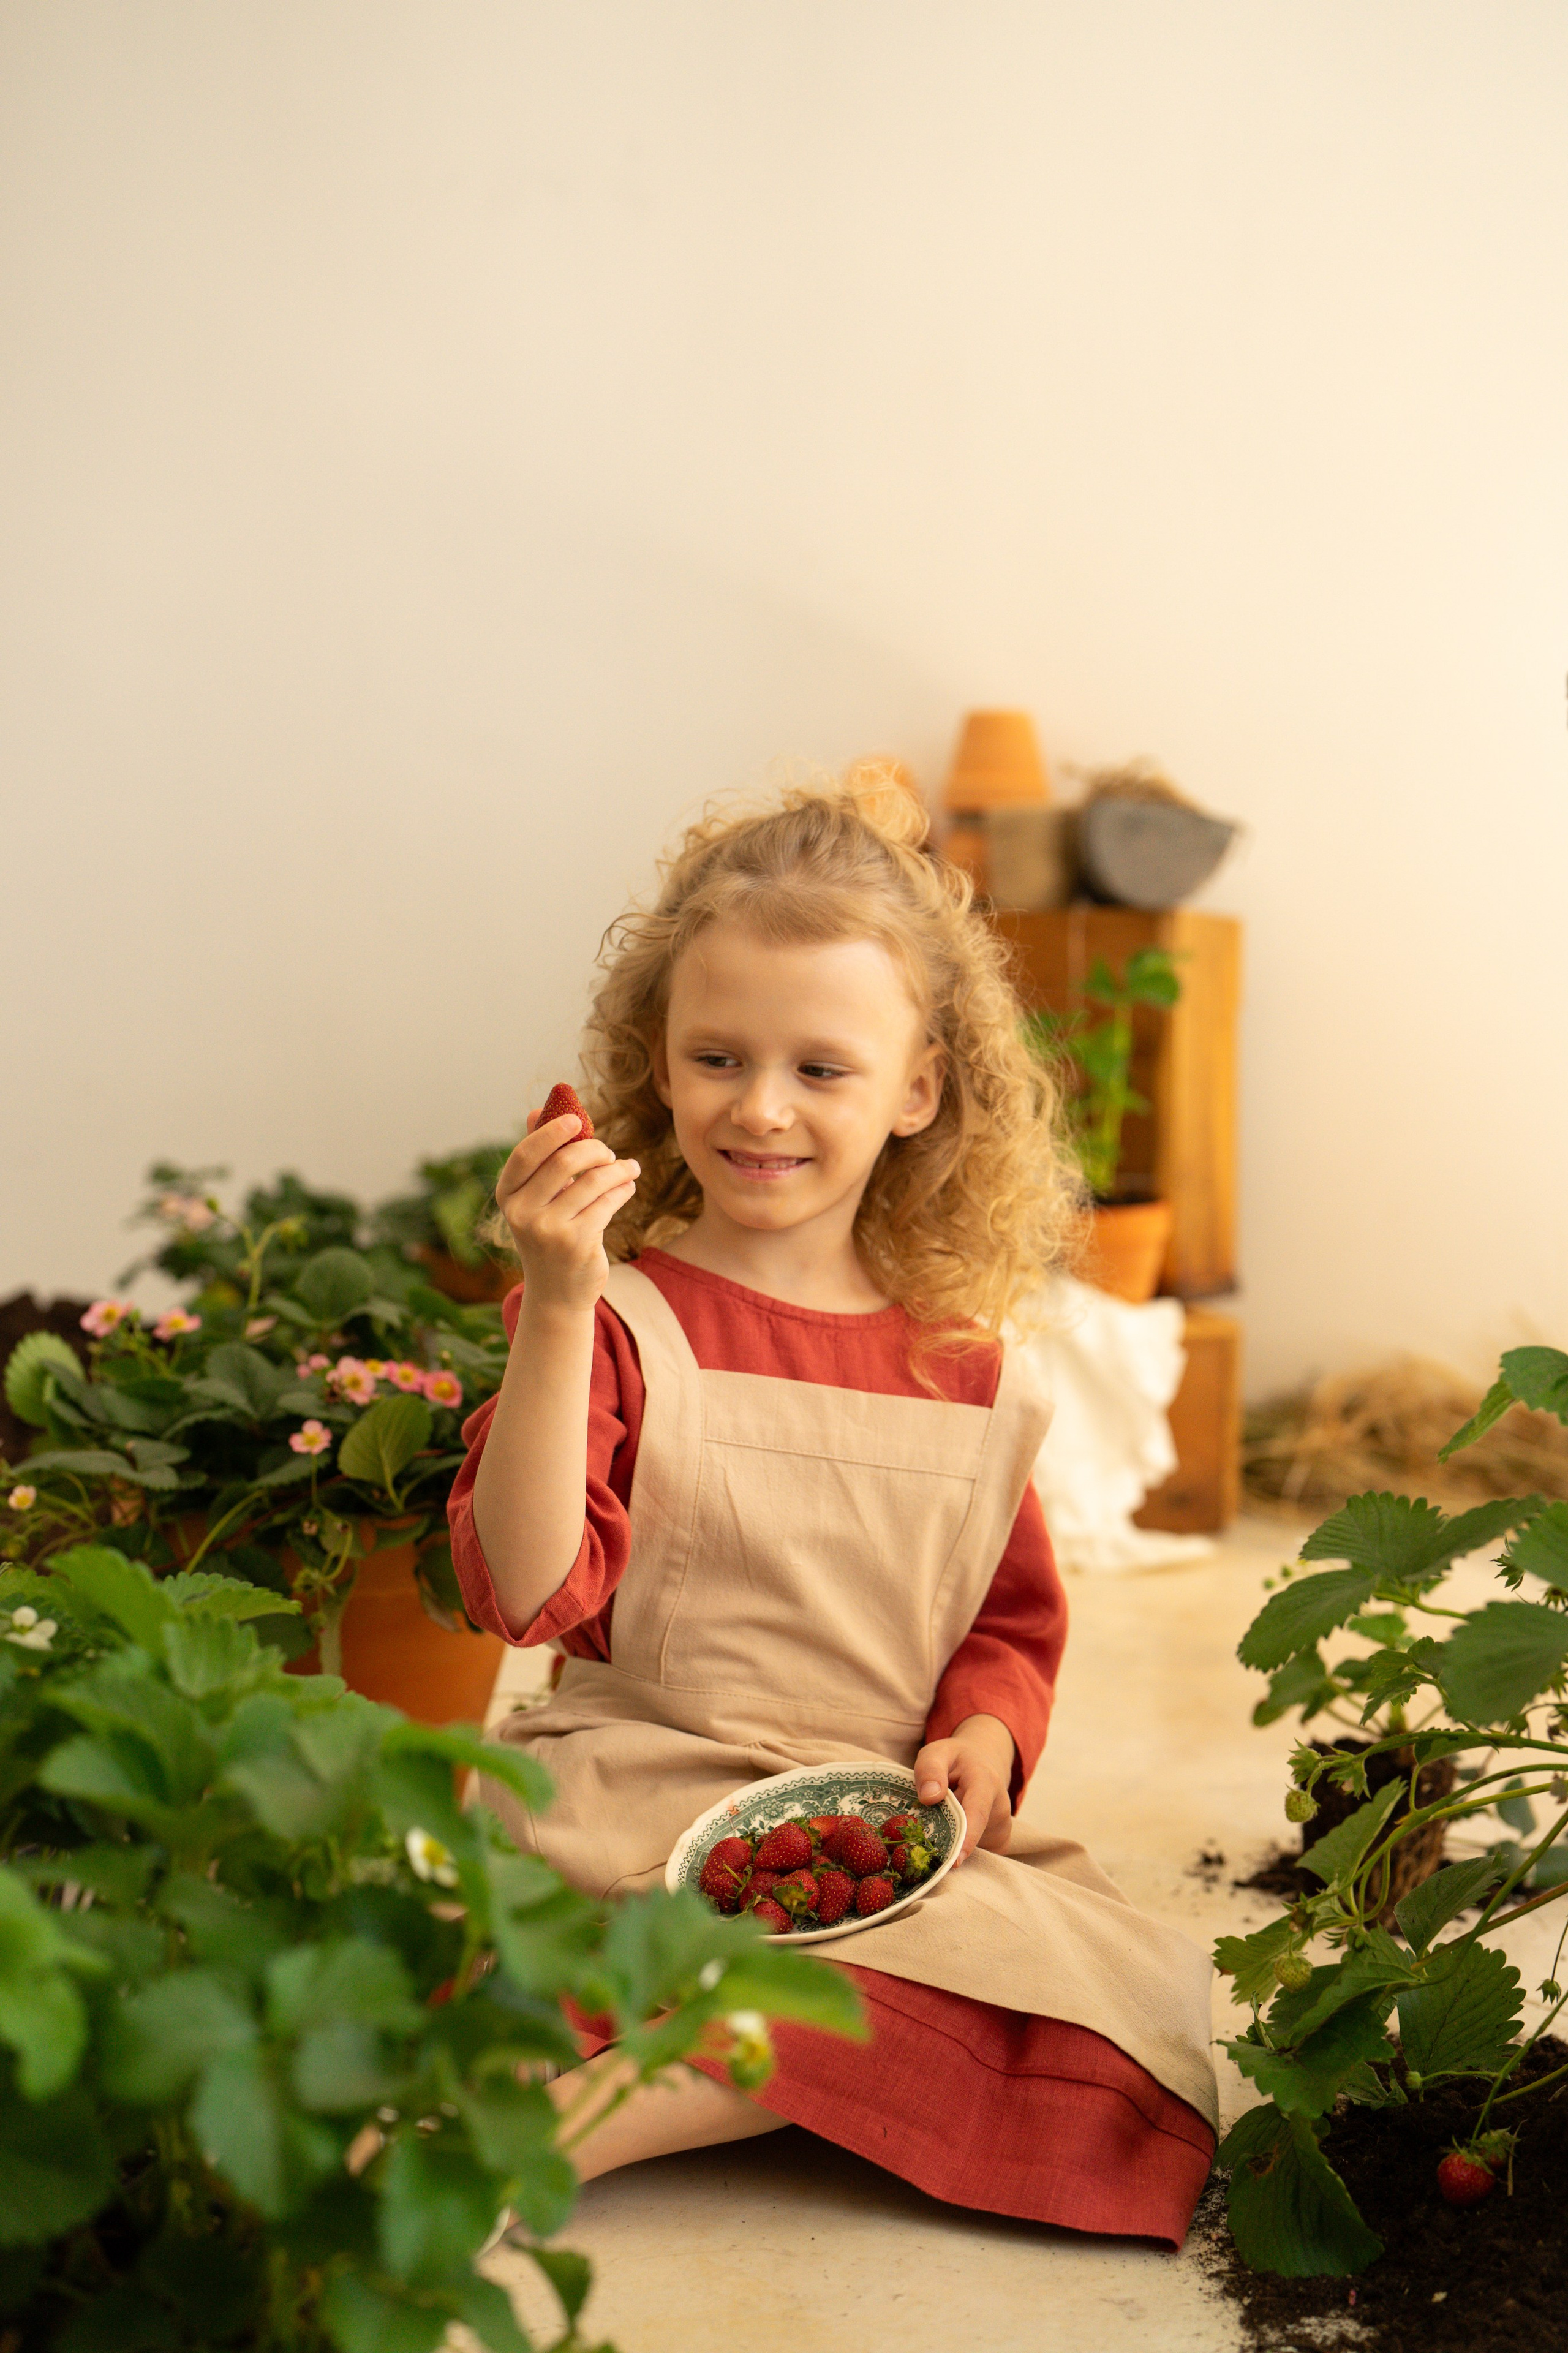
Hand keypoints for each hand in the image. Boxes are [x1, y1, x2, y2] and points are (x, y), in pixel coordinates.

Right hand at [493, 1107, 639, 1313]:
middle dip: (594, 1150)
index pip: (526, 1153)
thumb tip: (537, 1110)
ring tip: (629, 1169)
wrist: (556, 1293)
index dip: (552, 1131)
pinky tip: (628, 1187)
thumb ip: (538, 1157)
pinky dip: (622, 1189)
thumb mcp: (536, 1199)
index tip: (577, 1119)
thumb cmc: (548, 1235)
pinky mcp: (576, 1244)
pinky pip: (607, 1202)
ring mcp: (548, 1230)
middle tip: (609, 1153)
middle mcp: (521, 1213)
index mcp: (507, 1195)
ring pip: (593, 1181)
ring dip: (618, 1169)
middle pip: (564, 1161)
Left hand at [914, 1714, 1014, 1865]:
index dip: (967, 1839)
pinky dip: (959, 1849)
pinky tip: (949, 1835)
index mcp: (986, 1782)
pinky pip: (978, 1853)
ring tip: (935, 1830)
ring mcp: (1002, 1827)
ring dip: (951, 1846)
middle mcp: (1000, 1808)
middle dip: (948, 1847)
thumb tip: (930, 1797)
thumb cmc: (956, 1759)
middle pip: (973, 1836)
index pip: (977, 1814)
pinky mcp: (1000, 1841)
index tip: (955, 1862)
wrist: (982, 1762)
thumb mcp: (937, 1752)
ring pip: (974, 1848)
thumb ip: (930, 1769)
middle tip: (921, 1851)